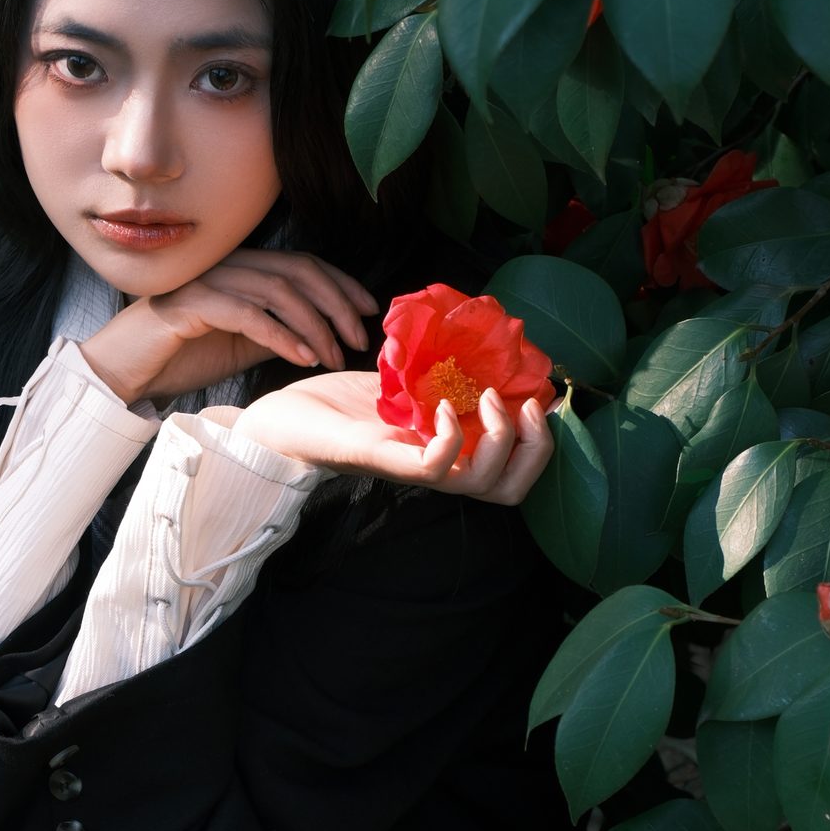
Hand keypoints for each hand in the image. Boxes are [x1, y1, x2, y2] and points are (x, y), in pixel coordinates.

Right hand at [79, 248, 379, 404]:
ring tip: (332, 355)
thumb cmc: (180, 356)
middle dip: (336, 303)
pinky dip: (280, 336)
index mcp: (240, 269)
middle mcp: (226, 266)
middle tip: (359, 337)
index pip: (301, 263)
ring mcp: (207, 282)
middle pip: (296, 271)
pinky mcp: (190, 306)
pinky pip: (246, 315)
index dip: (340, 282)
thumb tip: (319, 334)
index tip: (368, 309)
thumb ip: (274, 330)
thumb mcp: (239, 343)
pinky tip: (302, 358)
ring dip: (313, 325)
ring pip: (276, 292)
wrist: (124, 371)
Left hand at [236, 371, 554, 505]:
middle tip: (522, 404)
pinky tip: (440, 408)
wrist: (289, 417)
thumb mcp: (411, 382)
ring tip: (488, 397)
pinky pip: (434, 470)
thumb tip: (487, 340)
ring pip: (482, 484)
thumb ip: (448, 374)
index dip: (540, 445)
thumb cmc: (347, 402)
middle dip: (535, 449)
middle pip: (510, 490)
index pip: (514, 474)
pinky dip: (450, 438)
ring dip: (500, 438)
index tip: (539, 399)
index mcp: (451, 455)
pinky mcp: (384, 460)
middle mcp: (438, 469)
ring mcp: (413, 469)